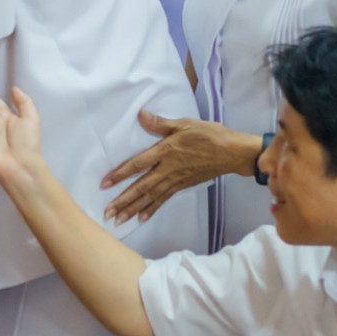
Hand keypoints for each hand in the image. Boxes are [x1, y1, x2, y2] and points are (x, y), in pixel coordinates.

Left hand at [101, 113, 255, 223]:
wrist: (231, 153)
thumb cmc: (209, 135)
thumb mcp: (184, 124)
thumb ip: (160, 123)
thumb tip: (141, 115)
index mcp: (165, 152)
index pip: (138, 164)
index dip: (120, 174)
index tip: (104, 184)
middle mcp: (167, 169)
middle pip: (141, 187)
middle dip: (123, 201)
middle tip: (107, 213)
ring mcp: (175, 180)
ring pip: (150, 197)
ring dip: (133, 209)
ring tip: (118, 220)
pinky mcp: (182, 186)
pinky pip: (164, 199)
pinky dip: (152, 209)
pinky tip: (141, 218)